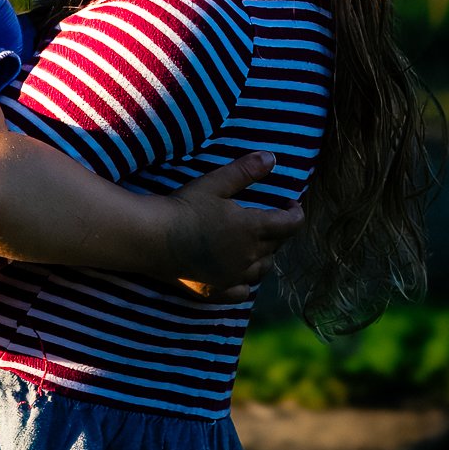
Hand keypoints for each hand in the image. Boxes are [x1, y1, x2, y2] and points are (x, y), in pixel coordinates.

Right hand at [165, 152, 304, 300]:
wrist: (152, 238)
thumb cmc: (184, 206)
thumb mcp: (215, 183)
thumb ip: (245, 171)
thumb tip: (272, 158)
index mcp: (253, 229)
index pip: (290, 225)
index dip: (296, 214)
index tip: (292, 205)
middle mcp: (249, 256)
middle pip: (276, 246)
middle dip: (278, 232)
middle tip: (271, 220)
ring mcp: (233, 277)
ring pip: (262, 270)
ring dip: (265, 256)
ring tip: (257, 246)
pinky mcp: (216, 290)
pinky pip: (241, 292)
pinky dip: (245, 283)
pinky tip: (239, 275)